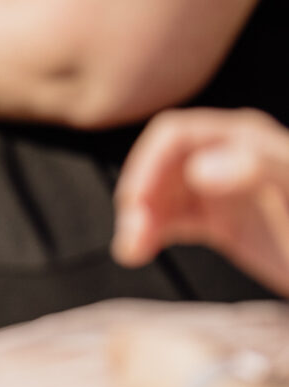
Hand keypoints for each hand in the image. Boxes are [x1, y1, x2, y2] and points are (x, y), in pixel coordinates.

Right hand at [113, 108, 288, 291]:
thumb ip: (254, 167)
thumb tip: (198, 167)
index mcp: (243, 138)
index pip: (177, 135)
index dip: (149, 163)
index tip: (136, 199)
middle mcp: (225, 157)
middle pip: (162, 165)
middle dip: (140, 196)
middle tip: (133, 234)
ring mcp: (221, 190)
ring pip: (162, 194)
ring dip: (139, 218)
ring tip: (132, 250)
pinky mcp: (220, 221)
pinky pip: (173, 220)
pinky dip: (151, 233)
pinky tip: (139, 250)